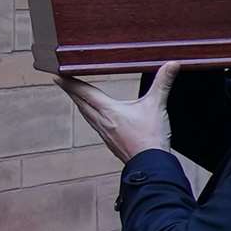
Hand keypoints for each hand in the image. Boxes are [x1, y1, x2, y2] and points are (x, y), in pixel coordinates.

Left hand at [57, 62, 179, 162]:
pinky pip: (95, 125)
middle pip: (81, 104)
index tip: (57, 76)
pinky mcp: (111, 142)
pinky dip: (90, 116)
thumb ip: (163, 83)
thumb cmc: (151, 138)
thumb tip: (173, 64)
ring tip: (76, 98)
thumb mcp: (157, 106)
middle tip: (61, 82)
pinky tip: (96, 118)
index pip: (84, 93)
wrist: (151, 166)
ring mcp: (105, 134)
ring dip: (79, 104)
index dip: (70, 83)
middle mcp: (102, 122)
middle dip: (71, 92)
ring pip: (86, 115)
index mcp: (109, 111)